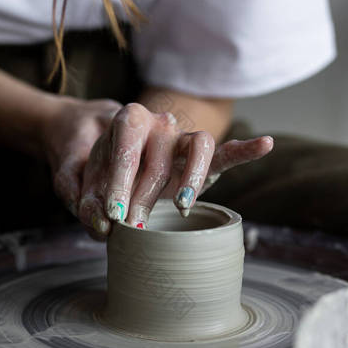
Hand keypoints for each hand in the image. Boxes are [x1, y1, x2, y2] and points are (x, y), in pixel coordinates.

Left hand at [43, 100, 272, 238]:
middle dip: (144, 196)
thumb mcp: (82, 185)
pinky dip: (244, 150)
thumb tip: (99, 223)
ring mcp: (182, 138)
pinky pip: (224, 152)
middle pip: (157, 157)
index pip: (126, 145)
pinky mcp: (202, 159)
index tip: (113, 213)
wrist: (116, 160)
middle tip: (132, 227)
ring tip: (178, 208)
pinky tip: (264, 145)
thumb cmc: (100, 172)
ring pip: (197, 147)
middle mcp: (159, 123)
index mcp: (128, 120)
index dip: (119, 180)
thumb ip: (83, 201)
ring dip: (189, 179)